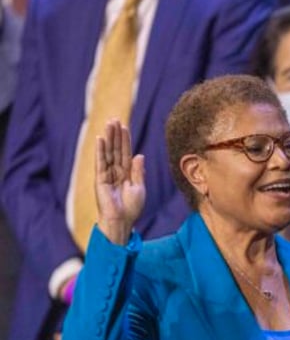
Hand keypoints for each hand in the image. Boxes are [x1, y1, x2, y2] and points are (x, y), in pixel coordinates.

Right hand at [95, 120, 145, 244]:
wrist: (122, 220)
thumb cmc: (131, 207)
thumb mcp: (139, 187)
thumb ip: (138, 171)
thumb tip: (139, 154)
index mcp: (127, 173)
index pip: (125, 153)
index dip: (125, 140)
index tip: (124, 126)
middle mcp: (116, 172)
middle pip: (116, 149)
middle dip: (115, 135)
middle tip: (114, 119)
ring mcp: (107, 174)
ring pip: (108, 153)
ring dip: (108, 138)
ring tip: (108, 123)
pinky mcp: (100, 179)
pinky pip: (100, 162)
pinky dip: (100, 150)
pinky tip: (100, 139)